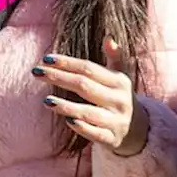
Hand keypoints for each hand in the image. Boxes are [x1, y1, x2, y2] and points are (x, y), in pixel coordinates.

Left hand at [33, 39, 148, 154]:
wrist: (139, 132)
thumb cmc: (119, 98)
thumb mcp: (121, 77)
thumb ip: (115, 57)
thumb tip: (109, 37)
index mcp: (119, 82)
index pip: (89, 69)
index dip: (67, 63)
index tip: (46, 58)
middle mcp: (118, 100)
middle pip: (85, 86)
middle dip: (59, 78)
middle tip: (36, 72)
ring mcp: (116, 120)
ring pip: (89, 112)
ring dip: (67, 106)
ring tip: (46, 101)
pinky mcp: (112, 139)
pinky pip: (96, 133)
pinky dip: (82, 127)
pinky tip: (67, 120)